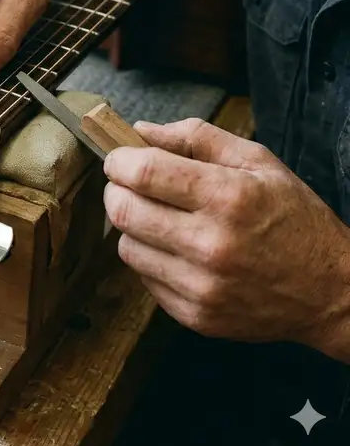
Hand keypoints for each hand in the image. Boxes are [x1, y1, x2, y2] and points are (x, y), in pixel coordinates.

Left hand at [102, 117, 349, 350]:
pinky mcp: (195, 316)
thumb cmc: (292, 216)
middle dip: (117, 190)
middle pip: (123, 211)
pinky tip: (176, 250)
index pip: (142, 173)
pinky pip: (144, 278)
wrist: (331, 291)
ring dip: (133, 226)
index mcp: (228, 197)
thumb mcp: (256, 161)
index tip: (120, 158)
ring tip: (160, 218)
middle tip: (130, 184)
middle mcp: (211, 245)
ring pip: (126, 246)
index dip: (119, 160)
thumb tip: (141, 130)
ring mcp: (201, 286)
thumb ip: (196, 137)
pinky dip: (150, 259)